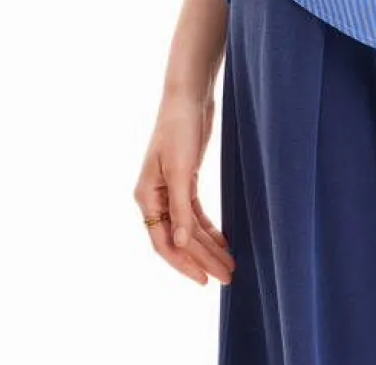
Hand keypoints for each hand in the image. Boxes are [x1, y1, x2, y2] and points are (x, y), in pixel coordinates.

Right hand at [133, 90, 235, 285]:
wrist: (189, 96)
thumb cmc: (180, 128)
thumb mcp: (180, 169)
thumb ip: (180, 207)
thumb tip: (179, 243)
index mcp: (146, 196)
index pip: (163, 242)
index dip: (184, 263)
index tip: (205, 280)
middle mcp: (155, 197)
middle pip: (179, 239)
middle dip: (203, 259)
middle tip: (227, 277)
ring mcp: (169, 190)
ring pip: (188, 228)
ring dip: (208, 247)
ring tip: (229, 265)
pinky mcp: (185, 180)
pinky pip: (194, 214)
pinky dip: (208, 229)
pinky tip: (222, 241)